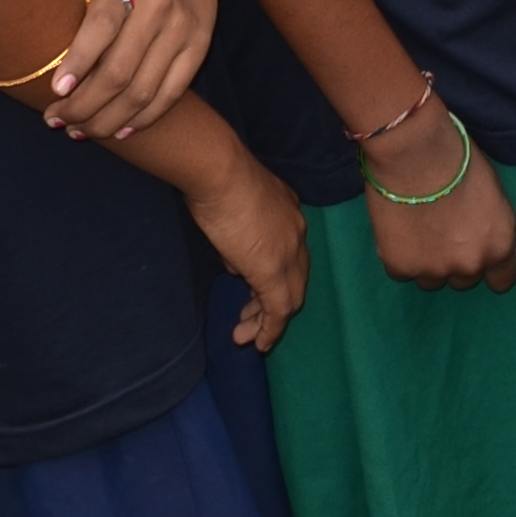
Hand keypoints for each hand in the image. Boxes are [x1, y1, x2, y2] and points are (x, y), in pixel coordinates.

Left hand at [45, 0, 216, 140]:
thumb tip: (7, 14)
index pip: (101, 26)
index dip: (78, 62)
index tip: (56, 91)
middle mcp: (158, 3)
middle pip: (120, 70)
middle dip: (84, 106)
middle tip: (57, 121)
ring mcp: (183, 27)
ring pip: (144, 90)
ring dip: (109, 120)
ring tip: (80, 131)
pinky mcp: (199, 45)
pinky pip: (172, 93)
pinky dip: (144, 119)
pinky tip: (120, 130)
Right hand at [192, 151, 308, 349]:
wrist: (220, 174)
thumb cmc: (219, 181)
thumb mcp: (234, 210)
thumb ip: (240, 237)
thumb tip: (236, 262)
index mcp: (289, 213)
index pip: (289, 253)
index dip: (274, 276)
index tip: (254, 293)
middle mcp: (296, 232)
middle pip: (293, 278)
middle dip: (271, 303)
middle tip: (249, 321)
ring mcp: (288, 253)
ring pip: (288, 297)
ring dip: (265, 320)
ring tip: (244, 336)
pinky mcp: (273, 272)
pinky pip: (278, 309)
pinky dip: (269, 329)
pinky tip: (257, 343)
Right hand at [362, 112, 515, 291]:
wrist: (416, 152)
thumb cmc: (461, 161)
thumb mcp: (494, 196)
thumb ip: (491, 228)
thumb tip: (485, 241)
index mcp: (500, 245)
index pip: (502, 281)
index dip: (490, 269)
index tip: (478, 255)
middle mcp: (470, 265)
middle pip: (464, 280)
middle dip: (456, 261)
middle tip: (443, 232)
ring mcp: (434, 270)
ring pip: (431, 280)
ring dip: (428, 262)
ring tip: (419, 228)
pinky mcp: (401, 268)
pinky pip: (401, 271)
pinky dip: (400, 255)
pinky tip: (399, 228)